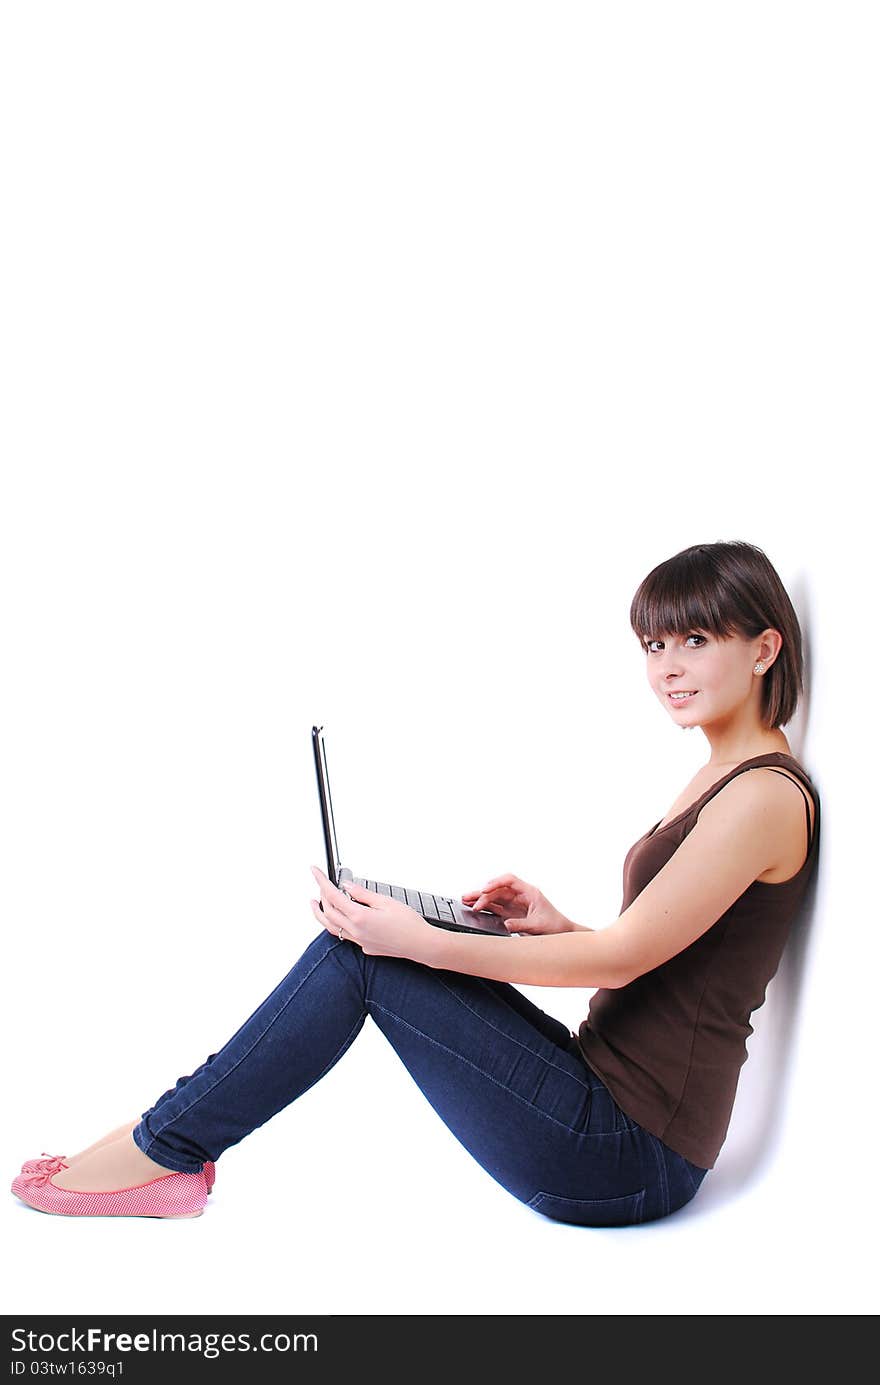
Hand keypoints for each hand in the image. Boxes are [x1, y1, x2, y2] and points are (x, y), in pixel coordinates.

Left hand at [310, 866, 435, 960]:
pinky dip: (337, 925)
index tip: (315, 871)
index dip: (321, 882)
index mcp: (360, 917)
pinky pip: (344, 935)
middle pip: (328, 912)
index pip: (333, 896)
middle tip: (321, 883)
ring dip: (321, 914)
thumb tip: (346, 886)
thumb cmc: (408, 924)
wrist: (420, 944)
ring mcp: (360, 941)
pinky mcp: (365, 947)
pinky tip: (340, 918)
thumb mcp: (385, 901)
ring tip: (316, 903)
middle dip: (321, 895)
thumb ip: (362, 894)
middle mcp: (356, 931)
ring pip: (331, 927)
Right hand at [461, 873, 570, 934]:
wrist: (562, 933)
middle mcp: (520, 895)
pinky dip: (484, 907)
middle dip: (483, 893)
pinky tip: (474, 907)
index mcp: (529, 892)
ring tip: (465, 900)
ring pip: (494, 897)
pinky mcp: (511, 913)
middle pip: (498, 889)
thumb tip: (505, 925)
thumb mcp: (537, 926)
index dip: (496, 882)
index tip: (485, 889)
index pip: (510, 880)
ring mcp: (515, 904)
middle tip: (469, 899)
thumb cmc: (555, 925)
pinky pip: (495, 907)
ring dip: (480, 898)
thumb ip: (520, 925)